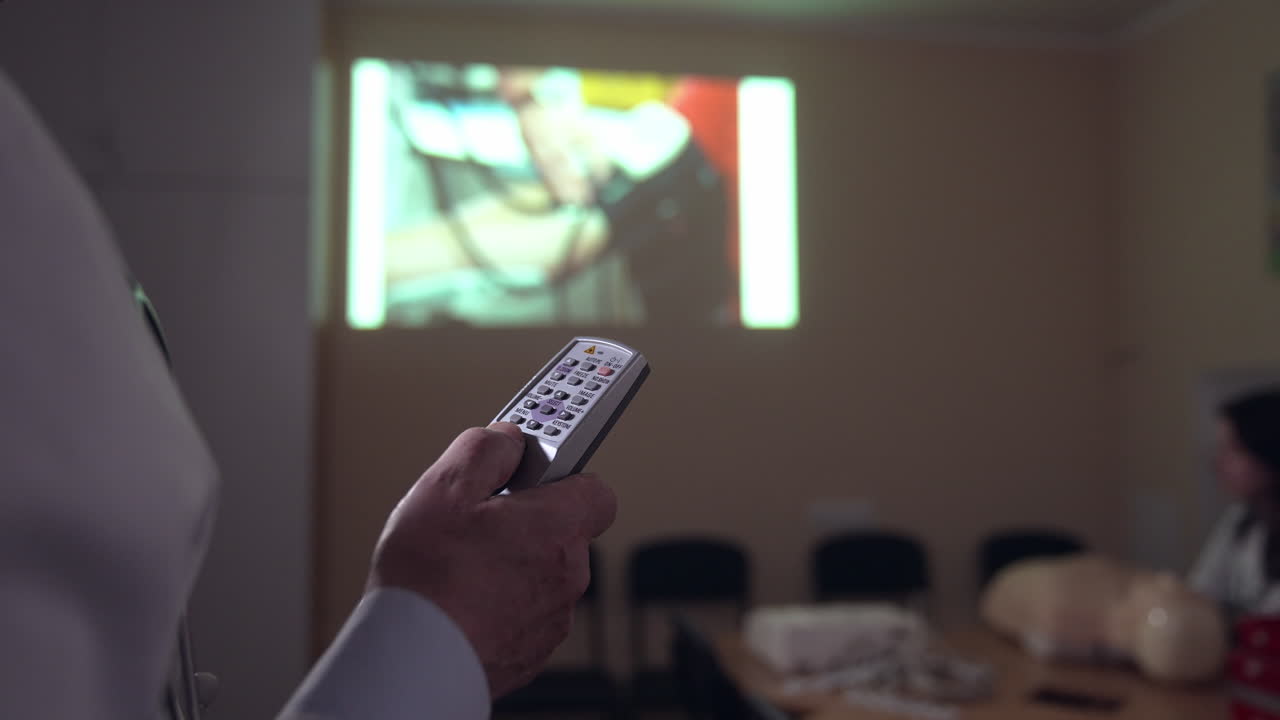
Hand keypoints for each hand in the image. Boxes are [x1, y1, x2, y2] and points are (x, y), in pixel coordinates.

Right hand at [367, 423, 616, 697]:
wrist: (413, 662)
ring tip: (460, 566)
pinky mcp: (532, 653)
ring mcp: (553, 618)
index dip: (561, 476)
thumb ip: (487, 448)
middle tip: (478, 521)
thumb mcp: (445, 486)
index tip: (530, 469)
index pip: (594, 489)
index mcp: (558, 527)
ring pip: (541, 575)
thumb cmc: (428, 579)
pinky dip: (500, 604)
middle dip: (526, 522)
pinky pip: (524, 613)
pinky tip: (462, 601)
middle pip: (561, 532)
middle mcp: (568, 574)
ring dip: (512, 565)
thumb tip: (509, 439)